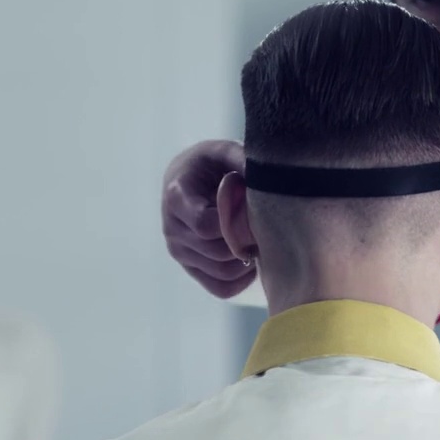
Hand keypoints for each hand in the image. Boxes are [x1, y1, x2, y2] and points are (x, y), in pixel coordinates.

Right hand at [161, 140, 256, 298]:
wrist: (192, 177)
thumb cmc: (213, 163)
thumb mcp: (224, 151)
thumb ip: (240, 158)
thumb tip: (267, 173)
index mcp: (176, 198)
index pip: (206, 226)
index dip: (236, 223)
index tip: (254, 209)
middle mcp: (172, 229)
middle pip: (218, 251)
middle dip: (246, 241)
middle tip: (266, 225)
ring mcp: (180, 251)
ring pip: (223, 272)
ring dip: (248, 261)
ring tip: (261, 239)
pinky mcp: (191, 268)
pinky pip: (221, 288)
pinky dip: (242, 280)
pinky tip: (252, 259)